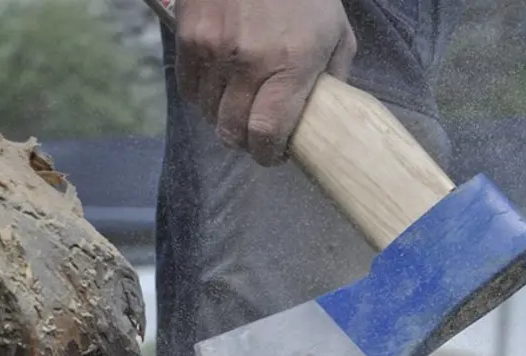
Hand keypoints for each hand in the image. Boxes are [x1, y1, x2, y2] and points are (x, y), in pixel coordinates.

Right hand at [176, 0, 355, 164]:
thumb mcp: (336, 32)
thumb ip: (333, 79)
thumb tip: (320, 119)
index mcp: (291, 66)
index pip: (266, 134)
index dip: (267, 154)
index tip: (273, 153)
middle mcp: (250, 63)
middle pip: (233, 130)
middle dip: (244, 140)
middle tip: (254, 134)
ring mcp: (215, 50)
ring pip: (209, 113)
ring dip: (222, 118)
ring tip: (237, 105)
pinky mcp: (190, 37)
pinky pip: (189, 89)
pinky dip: (202, 96)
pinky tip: (218, 86)